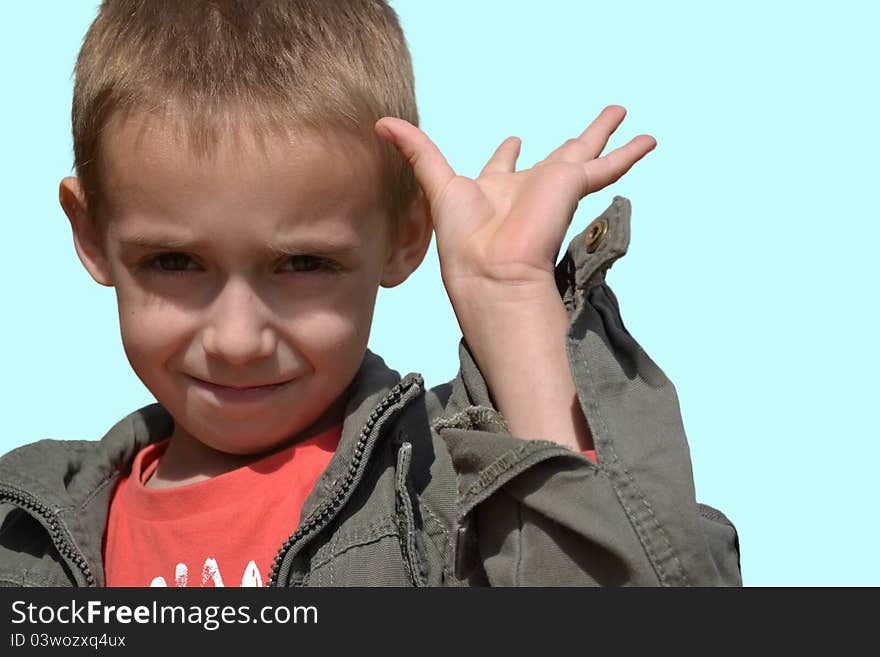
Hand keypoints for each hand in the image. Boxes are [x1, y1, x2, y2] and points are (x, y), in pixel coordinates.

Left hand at [374, 105, 655, 296]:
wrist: (495, 276)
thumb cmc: (463, 244)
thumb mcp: (436, 186)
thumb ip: (416, 151)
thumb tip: (382, 122)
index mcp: (495, 192)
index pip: (504, 167)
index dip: (508, 153)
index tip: (514, 140)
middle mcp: (528, 189)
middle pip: (557, 155)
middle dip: (573, 138)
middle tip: (594, 119)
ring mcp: (554, 188)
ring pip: (589, 155)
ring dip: (607, 135)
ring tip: (625, 115)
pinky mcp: (573, 187)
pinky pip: (607, 165)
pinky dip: (627, 153)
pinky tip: (649, 139)